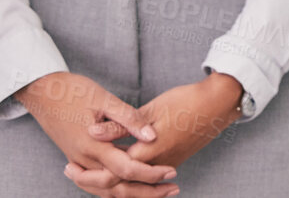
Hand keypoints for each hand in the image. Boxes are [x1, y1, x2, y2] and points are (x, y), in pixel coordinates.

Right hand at [13, 72, 177, 197]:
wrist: (42, 92)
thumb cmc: (73, 91)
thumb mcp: (104, 99)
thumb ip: (129, 118)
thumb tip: (152, 137)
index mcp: (92, 146)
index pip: (126, 169)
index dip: (151, 174)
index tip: (172, 173)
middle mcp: (84, 160)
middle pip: (117, 188)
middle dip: (146, 192)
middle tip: (173, 189)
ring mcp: (78, 161)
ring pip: (106, 190)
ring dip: (133, 192)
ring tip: (158, 190)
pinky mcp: (77, 159)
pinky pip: (97, 183)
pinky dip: (116, 187)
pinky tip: (133, 183)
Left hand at [79, 73, 242, 186]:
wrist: (218, 104)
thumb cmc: (185, 103)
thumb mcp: (150, 109)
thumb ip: (120, 124)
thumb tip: (92, 132)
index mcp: (147, 152)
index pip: (110, 174)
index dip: (88, 174)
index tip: (71, 168)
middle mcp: (156, 165)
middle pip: (119, 186)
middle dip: (95, 184)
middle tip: (74, 174)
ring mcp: (167, 165)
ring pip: (133, 185)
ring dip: (112, 183)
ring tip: (92, 176)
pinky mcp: (174, 160)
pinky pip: (145, 178)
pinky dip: (129, 179)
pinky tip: (120, 169)